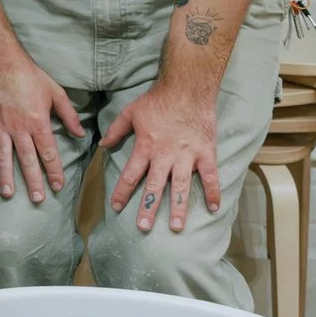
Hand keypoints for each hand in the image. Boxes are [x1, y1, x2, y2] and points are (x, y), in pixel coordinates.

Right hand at [0, 53, 82, 203]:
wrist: (0, 61)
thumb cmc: (30, 76)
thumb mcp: (56, 92)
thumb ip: (68, 114)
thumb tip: (80, 134)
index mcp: (38, 122)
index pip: (48, 152)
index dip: (54, 171)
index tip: (58, 186)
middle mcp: (18, 128)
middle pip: (27, 159)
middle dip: (33, 180)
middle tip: (37, 199)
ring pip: (3, 156)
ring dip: (5, 176)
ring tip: (8, 194)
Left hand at [103, 83, 221, 232]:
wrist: (187, 89)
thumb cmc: (157, 100)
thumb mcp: (130, 112)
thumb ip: (116, 131)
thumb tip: (102, 146)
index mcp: (145, 146)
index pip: (130, 174)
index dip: (122, 191)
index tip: (116, 207)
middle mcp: (165, 155)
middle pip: (154, 186)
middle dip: (148, 208)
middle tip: (143, 227)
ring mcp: (187, 155)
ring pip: (181, 186)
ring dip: (179, 207)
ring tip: (176, 227)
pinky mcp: (206, 152)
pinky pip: (210, 176)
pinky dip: (213, 192)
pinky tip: (213, 209)